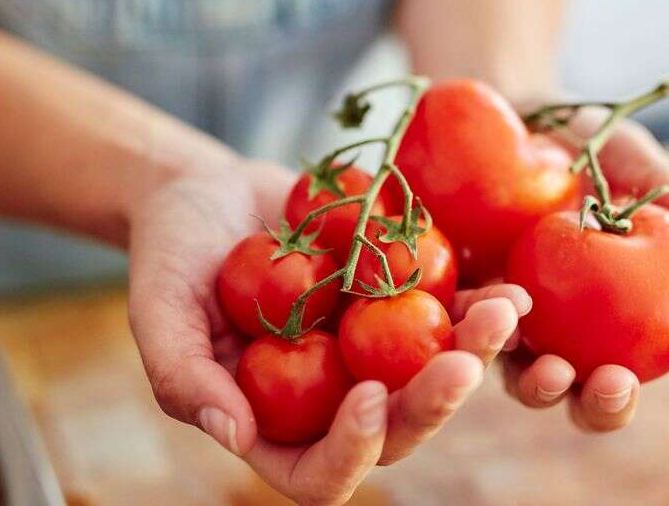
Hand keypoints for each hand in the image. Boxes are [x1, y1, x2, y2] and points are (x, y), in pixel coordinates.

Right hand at [125, 160, 525, 503]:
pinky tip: (510, 285)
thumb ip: (185, 378)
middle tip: (462, 362)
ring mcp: (373, 357)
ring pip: (435, 377)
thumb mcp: (159, 312)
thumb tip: (237, 436)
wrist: (208, 193)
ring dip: (476, 353)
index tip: (368, 396)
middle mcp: (333, 402)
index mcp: (276, 426)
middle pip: (396, 431)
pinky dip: (481, 305)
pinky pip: (449, 316)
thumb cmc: (170, 257)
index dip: (350, 450)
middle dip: (434, 404)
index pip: (320, 474)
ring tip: (504, 312)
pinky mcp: (400, 307)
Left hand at [501, 112, 668, 431]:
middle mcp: (581, 331)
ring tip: (552, 371)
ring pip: (535, 385)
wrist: (500, 118)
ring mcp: (523, 329)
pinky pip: (476, 338)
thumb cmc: (577, 140)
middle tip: (615, 382)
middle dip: (611, 404)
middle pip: (601, 391)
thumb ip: (664, 186)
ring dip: (547, 390)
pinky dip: (488, 336)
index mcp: (637, 302)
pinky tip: (501, 317)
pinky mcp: (469, 313)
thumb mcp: (621, 151)